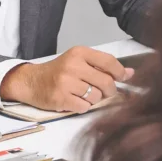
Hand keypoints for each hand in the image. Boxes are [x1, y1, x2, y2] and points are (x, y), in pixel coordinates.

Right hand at [0, 46, 132, 112]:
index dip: (120, 72)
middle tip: (105, 92)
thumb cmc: (59, 72)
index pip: (109, 61)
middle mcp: (73, 66)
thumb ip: (104, 66)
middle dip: (110, 90)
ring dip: (95, 99)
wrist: (31, 81)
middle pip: (106, 82)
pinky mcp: (60, 98)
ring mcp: (66, 83)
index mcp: (79, 53)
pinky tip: (76, 101)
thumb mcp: (80, 62)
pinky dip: (84, 107)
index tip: (124, 78)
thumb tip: (130, 73)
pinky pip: (85, 107)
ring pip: (96, 96)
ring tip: (85, 95)